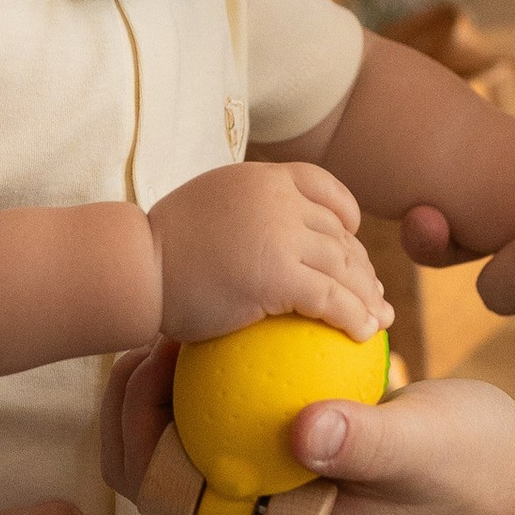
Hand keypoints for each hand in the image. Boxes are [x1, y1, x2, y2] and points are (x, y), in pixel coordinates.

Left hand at [100, 343, 514, 514]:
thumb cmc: (472, 466)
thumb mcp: (421, 446)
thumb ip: (362, 441)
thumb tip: (301, 430)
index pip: (162, 494)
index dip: (133, 430)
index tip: (154, 357)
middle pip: (156, 465)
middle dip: (133, 403)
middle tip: (152, 327)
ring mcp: (272, 488)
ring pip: (189, 435)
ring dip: (172, 382)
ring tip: (180, 312)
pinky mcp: (292, 454)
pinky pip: (233, 412)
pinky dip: (222, 368)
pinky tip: (230, 307)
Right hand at [148, 159, 391, 344]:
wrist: (135, 267)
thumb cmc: (159, 250)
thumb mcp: (207, 210)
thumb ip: (240, 216)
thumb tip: (256, 241)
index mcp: (261, 178)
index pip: (321, 185)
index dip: (345, 212)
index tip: (350, 235)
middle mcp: (279, 198)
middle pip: (339, 233)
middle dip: (362, 266)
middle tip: (373, 293)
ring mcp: (281, 234)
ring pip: (345, 267)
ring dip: (368, 297)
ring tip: (379, 321)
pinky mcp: (279, 274)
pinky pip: (332, 299)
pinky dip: (354, 318)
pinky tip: (363, 335)